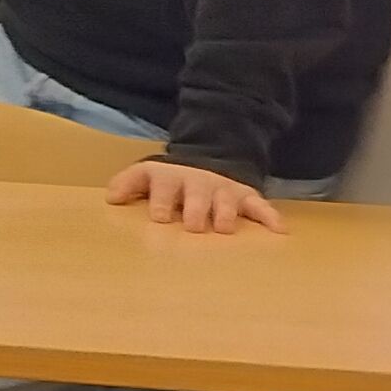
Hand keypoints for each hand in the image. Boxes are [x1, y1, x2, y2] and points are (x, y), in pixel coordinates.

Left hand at [108, 160, 284, 234]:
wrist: (209, 160)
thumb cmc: (171, 180)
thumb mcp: (146, 175)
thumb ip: (127, 183)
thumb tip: (111, 198)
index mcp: (172, 180)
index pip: (164, 189)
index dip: (161, 202)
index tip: (159, 216)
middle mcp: (200, 184)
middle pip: (198, 197)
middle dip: (196, 210)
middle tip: (193, 225)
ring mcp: (224, 190)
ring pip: (227, 202)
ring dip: (226, 214)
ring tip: (224, 228)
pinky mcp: (246, 197)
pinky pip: (260, 206)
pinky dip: (269, 216)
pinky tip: (278, 230)